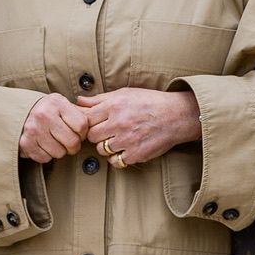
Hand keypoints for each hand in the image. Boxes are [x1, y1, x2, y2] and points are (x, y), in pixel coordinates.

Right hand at [19, 94, 90, 163]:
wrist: (17, 113)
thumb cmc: (47, 111)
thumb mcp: (62, 104)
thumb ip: (79, 112)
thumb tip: (99, 119)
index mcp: (57, 103)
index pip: (82, 125)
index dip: (83, 133)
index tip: (77, 132)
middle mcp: (44, 115)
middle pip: (72, 142)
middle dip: (73, 146)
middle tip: (69, 142)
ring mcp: (33, 129)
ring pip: (59, 153)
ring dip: (60, 151)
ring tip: (54, 141)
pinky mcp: (25, 143)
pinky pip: (45, 158)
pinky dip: (46, 155)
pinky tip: (43, 145)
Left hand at [79, 88, 200, 167]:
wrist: (176, 116)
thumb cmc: (150, 102)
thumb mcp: (124, 93)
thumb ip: (99, 99)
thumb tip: (78, 100)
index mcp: (114, 106)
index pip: (86, 118)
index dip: (88, 122)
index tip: (94, 122)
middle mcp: (119, 123)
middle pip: (92, 136)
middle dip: (97, 134)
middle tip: (106, 131)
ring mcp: (127, 140)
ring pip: (102, 150)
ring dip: (106, 146)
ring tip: (117, 139)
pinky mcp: (136, 154)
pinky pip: (115, 161)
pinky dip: (117, 157)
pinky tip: (124, 149)